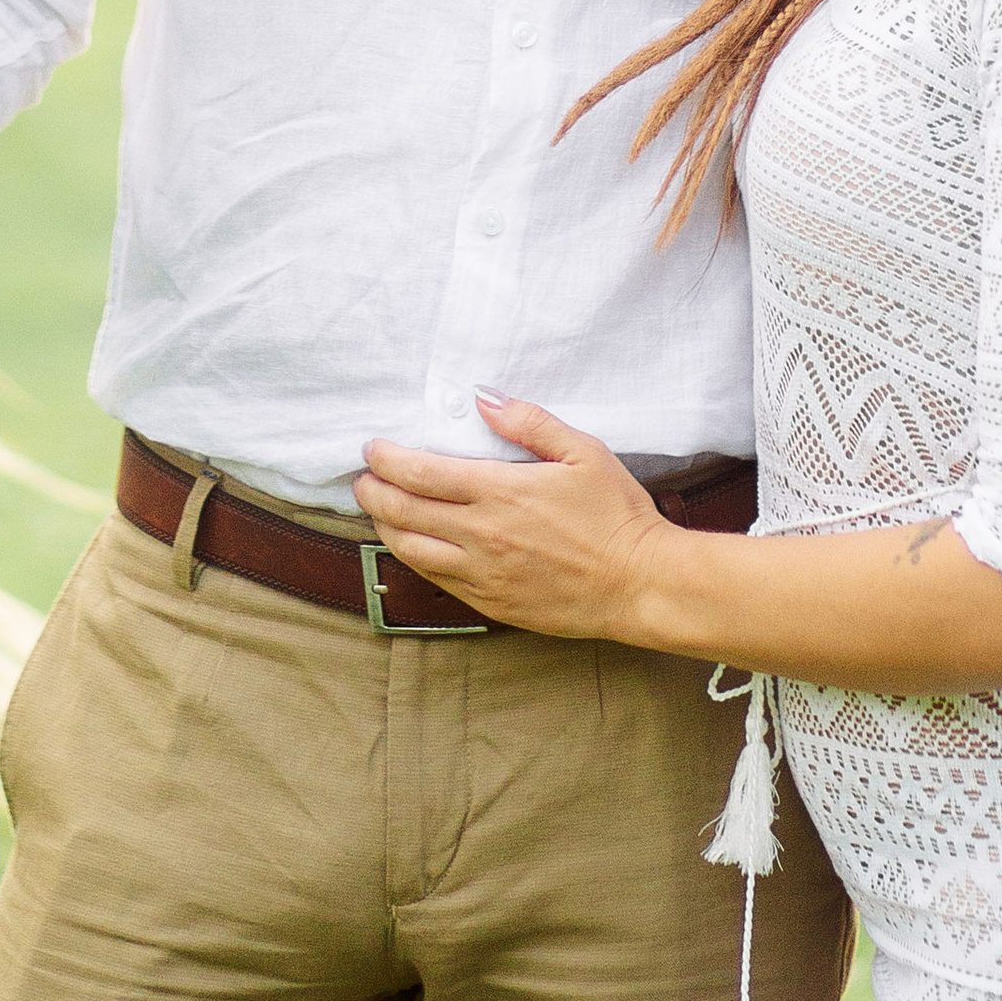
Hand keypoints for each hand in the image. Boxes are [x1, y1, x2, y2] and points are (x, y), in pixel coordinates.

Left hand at [356, 395, 672, 639]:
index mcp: (500, 492)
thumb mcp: (583, 451)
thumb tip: (484, 397)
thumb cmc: (617, 515)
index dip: (387, 459)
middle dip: (373, 492)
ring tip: (377, 511)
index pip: (420, 473)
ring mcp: (484, 574)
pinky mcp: (492, 602)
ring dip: (384, 527)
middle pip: (403, 512)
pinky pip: (436, 580)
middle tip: (361, 479)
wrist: (640, 585)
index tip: (373, 449)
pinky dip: (412, 558)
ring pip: (411, 550)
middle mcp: (482, 535)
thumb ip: (529, 422)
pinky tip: (410, 546)